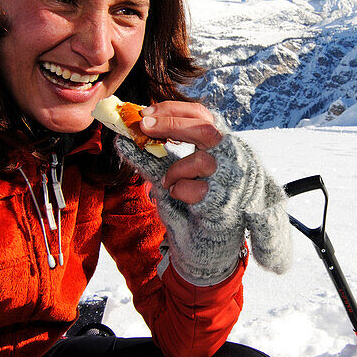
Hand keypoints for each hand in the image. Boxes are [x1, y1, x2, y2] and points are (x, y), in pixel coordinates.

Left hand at [115, 102, 291, 282]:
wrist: (207, 247)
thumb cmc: (189, 206)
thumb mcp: (170, 177)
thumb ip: (153, 158)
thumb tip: (123, 139)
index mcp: (220, 144)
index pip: (201, 114)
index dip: (173, 110)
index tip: (145, 113)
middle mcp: (233, 157)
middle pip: (205, 128)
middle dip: (172, 123)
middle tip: (144, 125)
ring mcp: (233, 179)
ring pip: (201, 161)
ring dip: (175, 171)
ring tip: (168, 183)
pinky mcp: (228, 201)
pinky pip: (198, 191)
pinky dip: (181, 193)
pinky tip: (182, 200)